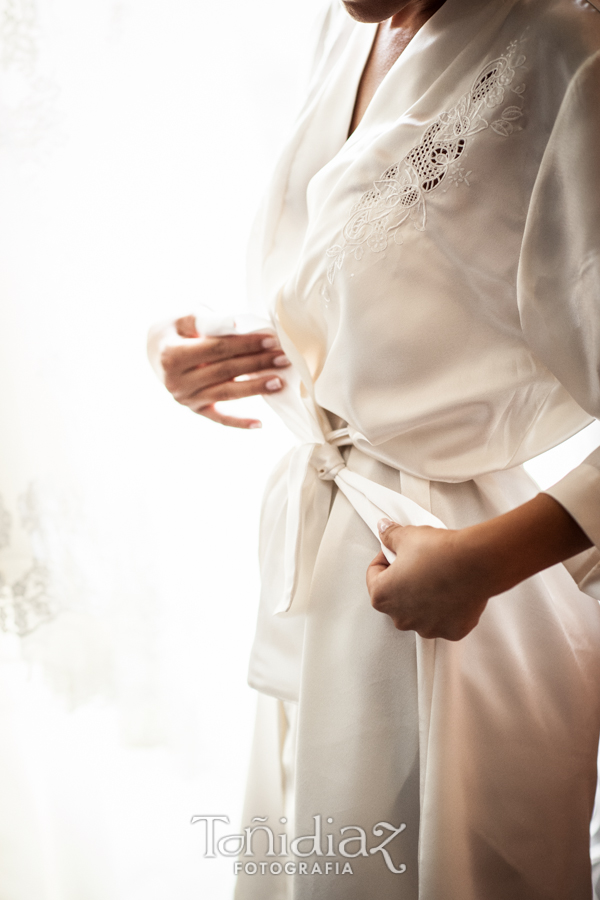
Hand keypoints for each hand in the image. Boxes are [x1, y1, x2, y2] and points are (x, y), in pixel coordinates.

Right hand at [147, 314, 290, 428]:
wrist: (156, 350)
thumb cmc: (177, 329)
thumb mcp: (186, 317)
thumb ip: (210, 321)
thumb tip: (239, 325)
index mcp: (172, 356)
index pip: (217, 349)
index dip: (245, 344)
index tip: (271, 340)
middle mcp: (177, 382)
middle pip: (226, 371)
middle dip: (257, 364)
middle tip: (283, 358)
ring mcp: (186, 398)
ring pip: (227, 393)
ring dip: (255, 388)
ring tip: (280, 382)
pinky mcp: (195, 409)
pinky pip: (219, 418)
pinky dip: (239, 422)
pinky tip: (260, 424)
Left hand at [366, 519, 490, 640]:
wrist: (476, 562)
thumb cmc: (441, 554)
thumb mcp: (407, 536)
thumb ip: (390, 536)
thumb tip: (385, 531)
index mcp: (382, 596)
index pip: (373, 576)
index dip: (384, 559)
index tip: (395, 552)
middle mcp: (401, 618)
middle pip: (396, 597)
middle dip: (403, 580)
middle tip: (417, 562)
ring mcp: (427, 627)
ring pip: (420, 612)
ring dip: (424, 596)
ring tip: (437, 574)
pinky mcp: (451, 630)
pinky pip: (444, 619)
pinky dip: (447, 607)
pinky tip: (452, 589)